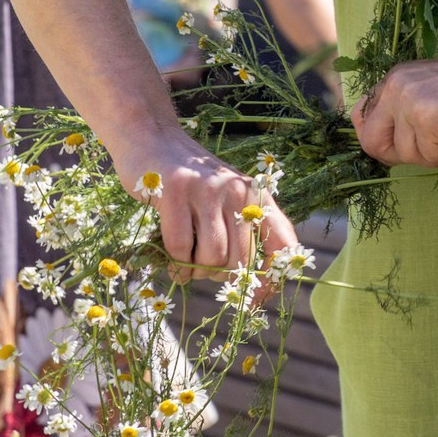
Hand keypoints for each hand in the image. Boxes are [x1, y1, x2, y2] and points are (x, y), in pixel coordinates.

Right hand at [109, 126, 297, 282]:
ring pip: (211, 256)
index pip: (282, 241)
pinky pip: (181, 247)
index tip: (259, 297)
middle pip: (241, 258)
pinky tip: (174, 265)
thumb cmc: (194, 181)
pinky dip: (177, 266)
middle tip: (206, 272)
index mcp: (258, 195)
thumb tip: (257, 280)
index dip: (274, 276)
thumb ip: (245, 228)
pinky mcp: (174, 194)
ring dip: (197, 272)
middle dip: (222, 276)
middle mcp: (238, 192)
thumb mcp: (229, 197)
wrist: (154, 139)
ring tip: (188, 267)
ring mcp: (206, 192)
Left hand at [351, 52, 437, 169]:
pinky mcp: (429, 116)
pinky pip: (429, 155)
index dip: (378, 140)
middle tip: (426, 153)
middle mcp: (396, 84)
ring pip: (404, 153)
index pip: (362, 118)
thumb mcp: (431, 88)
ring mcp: (410, 100)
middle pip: (371, 142)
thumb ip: (404, 108)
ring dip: (430, 156)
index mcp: (395, 77)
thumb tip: (383, 145)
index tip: (399, 147)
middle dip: (397, 156)